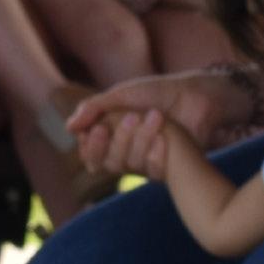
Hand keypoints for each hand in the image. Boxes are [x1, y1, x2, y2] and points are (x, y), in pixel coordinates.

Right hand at [68, 69, 251, 167]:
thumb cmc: (157, 92)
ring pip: (127, 165)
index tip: (99, 129)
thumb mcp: (122, 95)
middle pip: (105, 162)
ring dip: (140, 140)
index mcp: (109, 135)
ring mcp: (143, 161)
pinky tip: (165, 137)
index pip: (89, 152)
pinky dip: (157, 153)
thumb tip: (68, 127)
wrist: (195, 97)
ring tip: (156, 115)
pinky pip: (152, 170)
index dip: (91, 145)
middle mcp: (123, 152)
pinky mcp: (164, 168)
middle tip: (132, 117)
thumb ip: (94, 109)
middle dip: (117, 140)